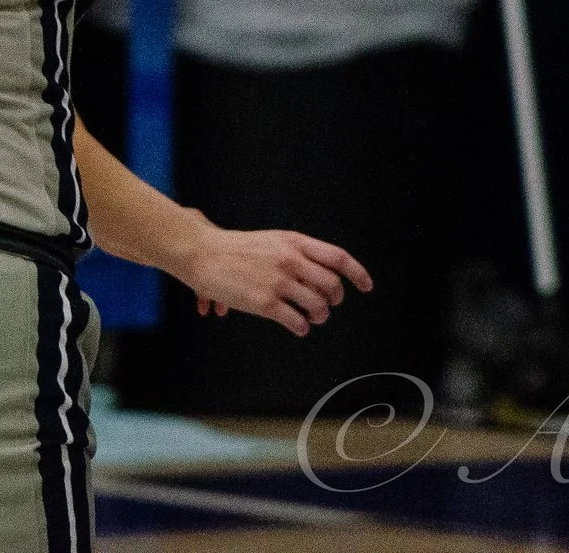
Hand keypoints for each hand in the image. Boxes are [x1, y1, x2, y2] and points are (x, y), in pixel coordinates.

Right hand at [179, 223, 372, 336]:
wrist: (202, 254)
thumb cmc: (235, 248)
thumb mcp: (272, 240)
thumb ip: (298, 252)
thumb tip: (323, 272)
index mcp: (294, 242)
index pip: (338, 257)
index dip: (358, 273)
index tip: (366, 286)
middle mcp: (290, 260)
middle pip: (332, 285)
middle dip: (334, 299)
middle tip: (328, 304)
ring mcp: (278, 281)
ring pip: (318, 306)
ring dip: (319, 316)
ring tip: (312, 317)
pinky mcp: (265, 303)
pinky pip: (297, 321)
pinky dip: (302, 327)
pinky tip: (297, 324)